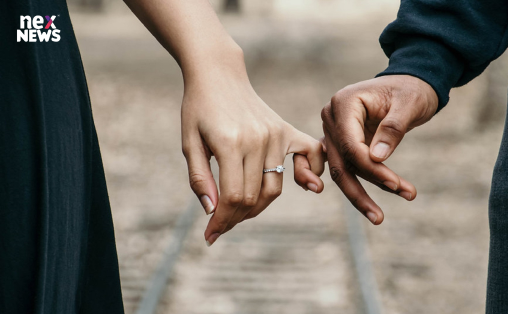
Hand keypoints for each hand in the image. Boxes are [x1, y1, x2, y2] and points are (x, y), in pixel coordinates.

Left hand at [182, 49, 324, 245]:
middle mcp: (258, 140)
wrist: (218, 74)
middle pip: (254, 197)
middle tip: (221, 224)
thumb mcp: (189, 143)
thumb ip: (200, 178)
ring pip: (274, 187)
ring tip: (239, 210)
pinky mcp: (286, 130)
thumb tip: (213, 212)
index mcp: (230, 143)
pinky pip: (310, 155)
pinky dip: (310, 173)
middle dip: (236, 218)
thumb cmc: (198, 108)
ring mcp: (275, 134)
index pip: (233, 197)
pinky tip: (305, 185)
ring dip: (258, 206)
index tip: (210, 236)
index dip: (222, 221)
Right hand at [321, 75, 437, 223]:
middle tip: (380, 217)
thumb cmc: (411, 90)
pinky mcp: (340, 142)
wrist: (410, 83)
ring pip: (340, 170)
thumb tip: (376, 158)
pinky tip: (357, 205)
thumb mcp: (409, 104)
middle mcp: (331, 118)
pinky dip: (350, 185)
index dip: (371, 168)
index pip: (351, 145)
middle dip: (361, 190)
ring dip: (359, 194)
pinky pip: (340, 167)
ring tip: (379, 217)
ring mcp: (332, 131)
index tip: (396, 184)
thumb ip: (392, 129)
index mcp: (343, 103)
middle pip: (341, 162)